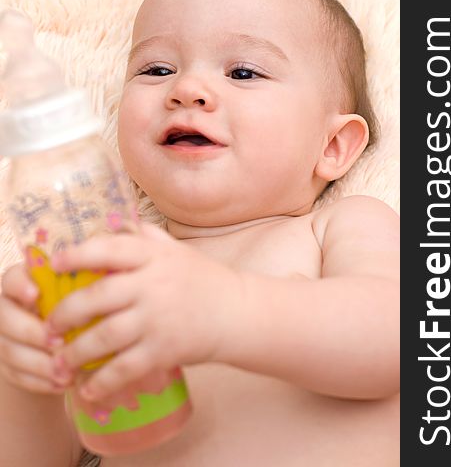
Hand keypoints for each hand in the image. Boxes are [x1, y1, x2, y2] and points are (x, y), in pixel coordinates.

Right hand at [0, 262, 71, 394]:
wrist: (69, 339)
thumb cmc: (82, 308)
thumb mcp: (83, 295)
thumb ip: (83, 290)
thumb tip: (98, 292)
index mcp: (25, 282)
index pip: (12, 279)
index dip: (20, 286)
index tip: (35, 295)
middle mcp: (7, 306)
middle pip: (5, 317)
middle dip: (33, 333)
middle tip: (60, 344)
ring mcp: (2, 336)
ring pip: (8, 350)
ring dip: (39, 363)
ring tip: (67, 372)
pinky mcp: (4, 363)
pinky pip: (15, 374)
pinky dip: (39, 381)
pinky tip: (61, 384)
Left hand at [47, 223, 241, 400]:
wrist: (237, 313)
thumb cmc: (204, 279)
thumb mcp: (178, 251)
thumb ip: (148, 237)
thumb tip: (119, 224)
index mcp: (154, 257)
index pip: (109, 249)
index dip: (77, 254)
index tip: (55, 264)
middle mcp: (153, 285)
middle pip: (97, 297)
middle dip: (65, 313)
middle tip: (50, 325)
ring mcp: (158, 319)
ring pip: (103, 336)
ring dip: (75, 351)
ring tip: (60, 359)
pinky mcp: (164, 350)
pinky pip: (124, 368)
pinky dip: (101, 382)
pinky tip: (88, 389)